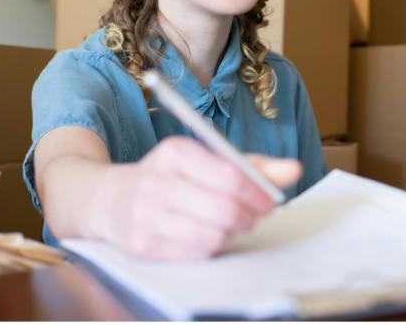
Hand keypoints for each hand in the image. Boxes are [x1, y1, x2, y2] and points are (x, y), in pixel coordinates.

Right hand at [92, 136, 301, 260]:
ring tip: (230, 225)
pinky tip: (208, 236)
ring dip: (230, 234)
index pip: (230, 175)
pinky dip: (210, 247)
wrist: (110, 199)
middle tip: (253, 217)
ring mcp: (145, 216)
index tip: (270, 201)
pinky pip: (194, 254)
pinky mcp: (141, 246)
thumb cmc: (173, 178)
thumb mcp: (208, 160)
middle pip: (224, 209)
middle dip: (248, 216)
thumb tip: (294, 170)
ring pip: (211, 235)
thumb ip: (254, 166)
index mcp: (175, 152)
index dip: (258, 193)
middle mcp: (156, 181)